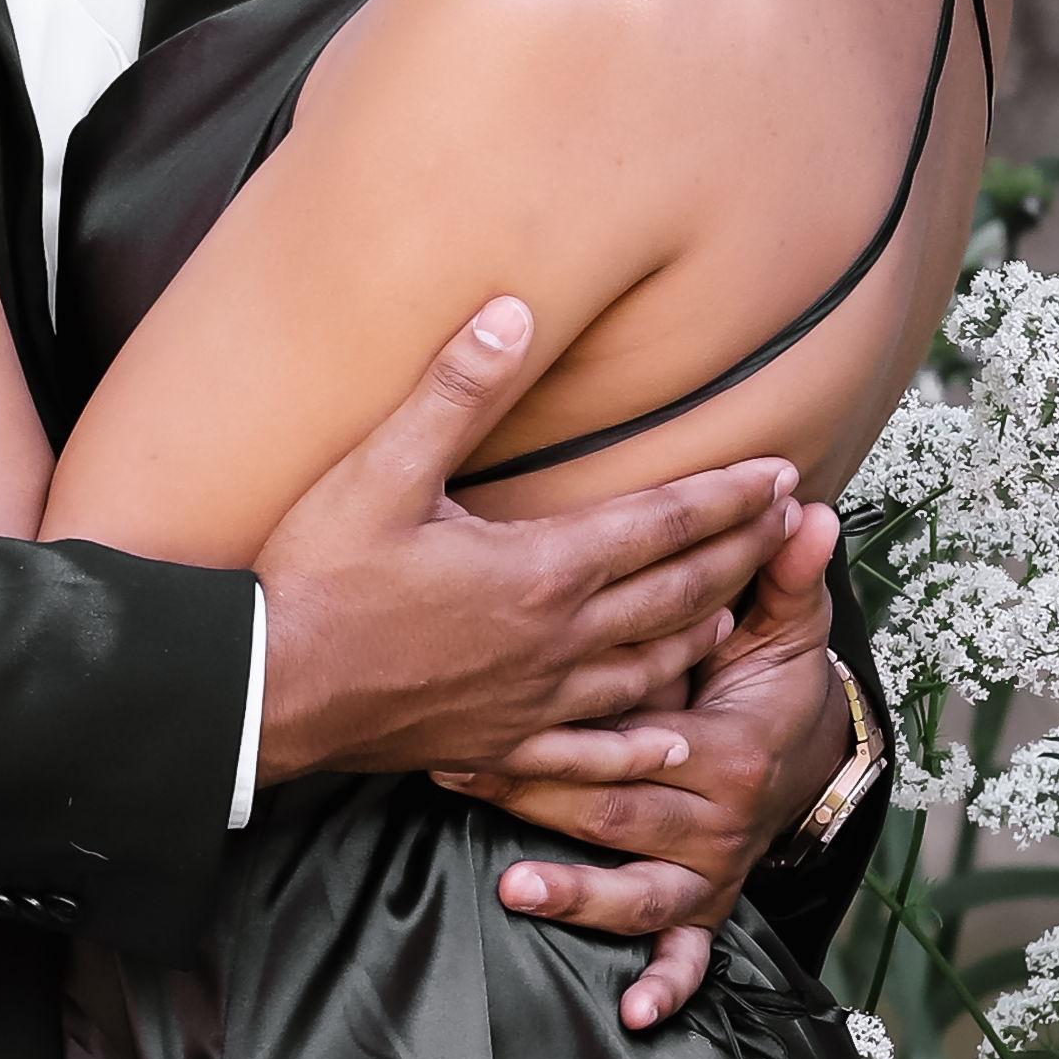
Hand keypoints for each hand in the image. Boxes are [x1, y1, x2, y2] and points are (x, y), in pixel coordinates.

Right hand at [255, 301, 800, 783]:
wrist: (268, 687)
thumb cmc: (319, 574)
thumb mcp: (382, 467)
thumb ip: (457, 390)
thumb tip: (515, 310)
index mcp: (540, 568)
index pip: (660, 523)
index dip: (726, 497)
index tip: (781, 475)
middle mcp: (556, 639)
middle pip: (675, 593)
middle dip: (738, 554)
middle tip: (789, 528)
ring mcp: (534, 701)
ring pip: (647, 668)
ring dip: (701, 633)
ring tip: (735, 609)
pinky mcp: (501, 745)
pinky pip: (593, 747)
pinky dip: (641, 738)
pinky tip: (667, 735)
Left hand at [430, 499, 849, 1031]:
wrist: (806, 753)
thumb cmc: (767, 679)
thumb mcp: (780, 628)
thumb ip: (781, 575)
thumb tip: (803, 506)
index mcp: (725, 744)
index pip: (638, 735)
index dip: (566, 723)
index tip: (489, 704)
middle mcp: (720, 815)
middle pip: (617, 809)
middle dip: (534, 794)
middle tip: (453, 768)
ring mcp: (712, 866)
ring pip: (639, 886)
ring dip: (578, 891)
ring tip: (513, 885)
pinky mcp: (708, 906)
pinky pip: (692, 953)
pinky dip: (668, 982)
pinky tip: (632, 1011)